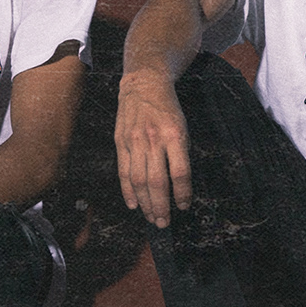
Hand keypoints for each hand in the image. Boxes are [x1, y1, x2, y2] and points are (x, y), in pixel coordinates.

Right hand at [115, 69, 191, 228]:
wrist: (143, 84)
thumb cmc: (167, 108)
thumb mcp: (182, 126)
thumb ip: (180, 152)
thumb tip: (181, 184)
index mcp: (174, 135)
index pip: (180, 172)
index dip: (182, 193)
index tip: (184, 206)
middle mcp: (153, 140)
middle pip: (157, 181)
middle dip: (161, 206)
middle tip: (164, 223)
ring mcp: (134, 141)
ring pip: (138, 180)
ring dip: (145, 203)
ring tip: (151, 218)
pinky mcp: (121, 142)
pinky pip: (123, 171)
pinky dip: (128, 191)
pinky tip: (134, 205)